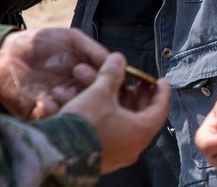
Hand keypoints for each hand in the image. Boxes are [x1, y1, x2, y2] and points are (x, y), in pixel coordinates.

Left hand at [0, 28, 109, 119]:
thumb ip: (93, 49)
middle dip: (89, 88)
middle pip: (94, 100)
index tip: (103, 73)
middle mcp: (76, 91)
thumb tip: (116, 62)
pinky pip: (54, 120)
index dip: (108, 81)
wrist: (5, 53)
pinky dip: (51, 111)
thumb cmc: (39, 42)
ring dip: (70, 101)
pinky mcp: (41, 114)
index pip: (106, 84)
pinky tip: (43, 98)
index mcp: (86, 75)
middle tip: (77, 74)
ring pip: (77, 113)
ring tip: (57, 89)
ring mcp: (60, 104)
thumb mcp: (71, 38)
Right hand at [59, 52, 171, 174]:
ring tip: (111, 88)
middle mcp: (133, 146)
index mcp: (141, 131)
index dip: (161, 91)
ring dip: (116, 103)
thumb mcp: (99, 93)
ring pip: (122, 122)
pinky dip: (106, 116)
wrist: (55, 153)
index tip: (160, 81)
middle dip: (136, 95)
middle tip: (136, 82)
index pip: (160, 107)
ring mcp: (118, 154)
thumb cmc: (83, 126)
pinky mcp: (101, 157)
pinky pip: (109, 132)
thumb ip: (111, 74)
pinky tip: (97, 104)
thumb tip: (118, 59)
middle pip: (141, 114)